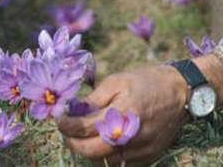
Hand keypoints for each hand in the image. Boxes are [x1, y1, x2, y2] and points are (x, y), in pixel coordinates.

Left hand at [58, 64, 189, 165]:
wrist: (180, 93)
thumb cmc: (146, 82)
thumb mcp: (117, 81)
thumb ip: (93, 99)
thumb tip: (73, 110)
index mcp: (122, 113)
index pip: (83, 127)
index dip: (65, 124)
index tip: (59, 117)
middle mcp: (131, 136)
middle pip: (89, 151)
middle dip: (72, 142)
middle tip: (68, 129)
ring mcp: (140, 151)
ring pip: (102, 161)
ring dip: (87, 150)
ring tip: (84, 134)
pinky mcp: (147, 157)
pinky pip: (118, 164)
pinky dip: (105, 156)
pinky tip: (102, 141)